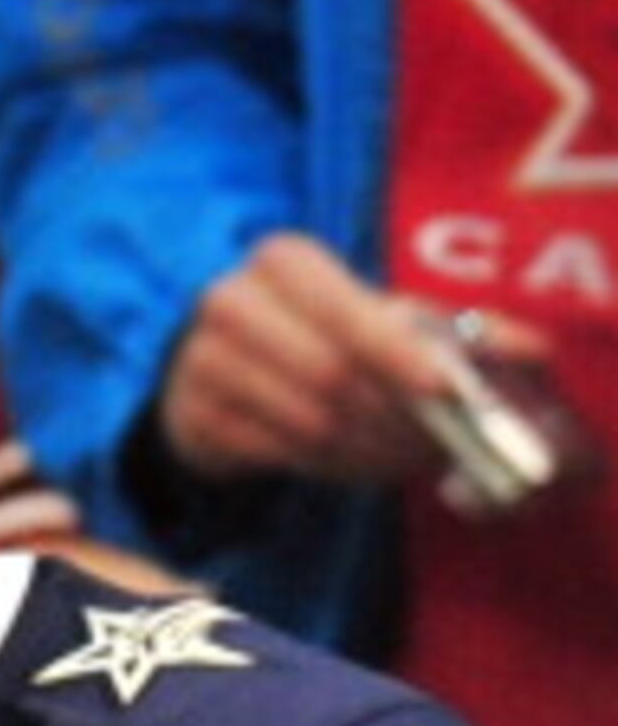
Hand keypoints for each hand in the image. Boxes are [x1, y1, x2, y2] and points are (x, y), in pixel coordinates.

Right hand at [157, 232, 471, 491]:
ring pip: (305, 420)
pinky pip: (276, 453)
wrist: (222, 369)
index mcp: (284, 261)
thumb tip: (536, 350)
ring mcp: (200, 361)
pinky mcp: (190, 415)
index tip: (443, 389)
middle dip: (391, 415)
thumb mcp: (386, 317)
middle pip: (329, 374)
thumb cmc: (322, 334)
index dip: (397, 353)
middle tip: (434, 441)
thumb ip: (464, 331)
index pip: (346, 311)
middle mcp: (232, 301)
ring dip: (364, 446)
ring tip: (395, 452)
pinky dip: (326, 464)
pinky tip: (349, 458)